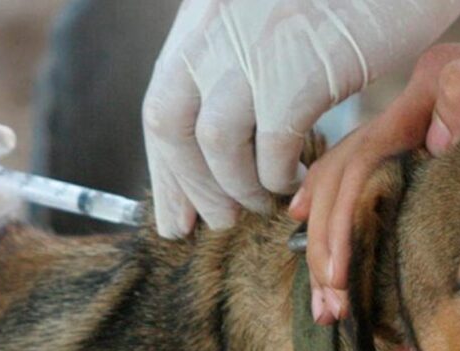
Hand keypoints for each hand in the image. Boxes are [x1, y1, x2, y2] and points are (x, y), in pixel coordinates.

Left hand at [142, 0, 459, 237]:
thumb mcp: (270, 14)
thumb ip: (235, 59)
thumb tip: (216, 138)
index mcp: (206, 15)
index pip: (160, 103)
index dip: (167, 168)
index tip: (176, 212)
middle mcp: (217, 27)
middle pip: (170, 125)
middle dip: (191, 186)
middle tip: (218, 220)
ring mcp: (254, 48)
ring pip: (215, 144)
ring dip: (238, 187)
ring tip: (263, 201)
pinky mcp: (299, 72)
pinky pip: (271, 149)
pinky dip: (280, 176)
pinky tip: (297, 178)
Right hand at [290, 0, 459, 320]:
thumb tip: (428, 141)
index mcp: (434, 92)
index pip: (365, 161)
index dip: (343, 224)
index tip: (338, 280)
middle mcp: (421, 106)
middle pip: (350, 175)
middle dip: (330, 242)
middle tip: (328, 305)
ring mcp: (429, 124)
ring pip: (357, 179)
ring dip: (333, 237)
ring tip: (326, 294)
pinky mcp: (444, 144)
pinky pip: (383, 180)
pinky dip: (354, 215)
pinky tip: (338, 240)